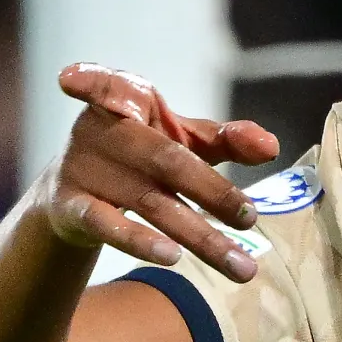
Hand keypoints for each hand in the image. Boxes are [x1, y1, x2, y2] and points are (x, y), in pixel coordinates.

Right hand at [37, 62, 279, 282]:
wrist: (72, 198)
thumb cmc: (136, 156)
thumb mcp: (178, 140)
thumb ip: (224, 139)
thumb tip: (270, 146)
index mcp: (124, 100)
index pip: (111, 85)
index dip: (92, 80)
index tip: (70, 79)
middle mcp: (99, 131)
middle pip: (165, 160)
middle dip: (212, 191)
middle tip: (252, 220)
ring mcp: (83, 171)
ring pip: (150, 203)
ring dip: (199, 235)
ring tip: (236, 262)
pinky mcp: (71, 209)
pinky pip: (108, 226)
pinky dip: (140, 241)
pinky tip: (172, 257)